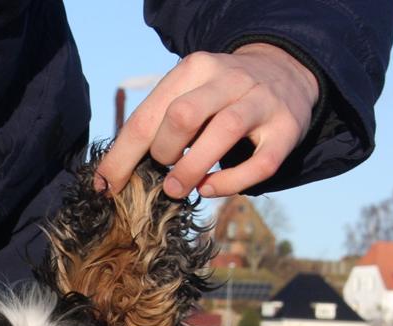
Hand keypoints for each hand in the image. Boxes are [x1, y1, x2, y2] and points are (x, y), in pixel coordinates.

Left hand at [97, 43, 319, 198]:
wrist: (286, 71)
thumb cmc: (217, 97)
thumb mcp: (186, 92)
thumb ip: (156, 123)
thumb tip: (110, 175)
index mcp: (193, 68)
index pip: (147, 116)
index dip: (121, 157)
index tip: (105, 186)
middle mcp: (229, 79)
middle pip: (182, 116)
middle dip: (162, 153)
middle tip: (161, 171)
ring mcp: (261, 101)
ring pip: (224, 132)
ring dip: (191, 170)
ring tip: (177, 189)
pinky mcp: (287, 129)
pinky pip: (260, 163)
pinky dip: (231, 183)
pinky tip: (210, 188)